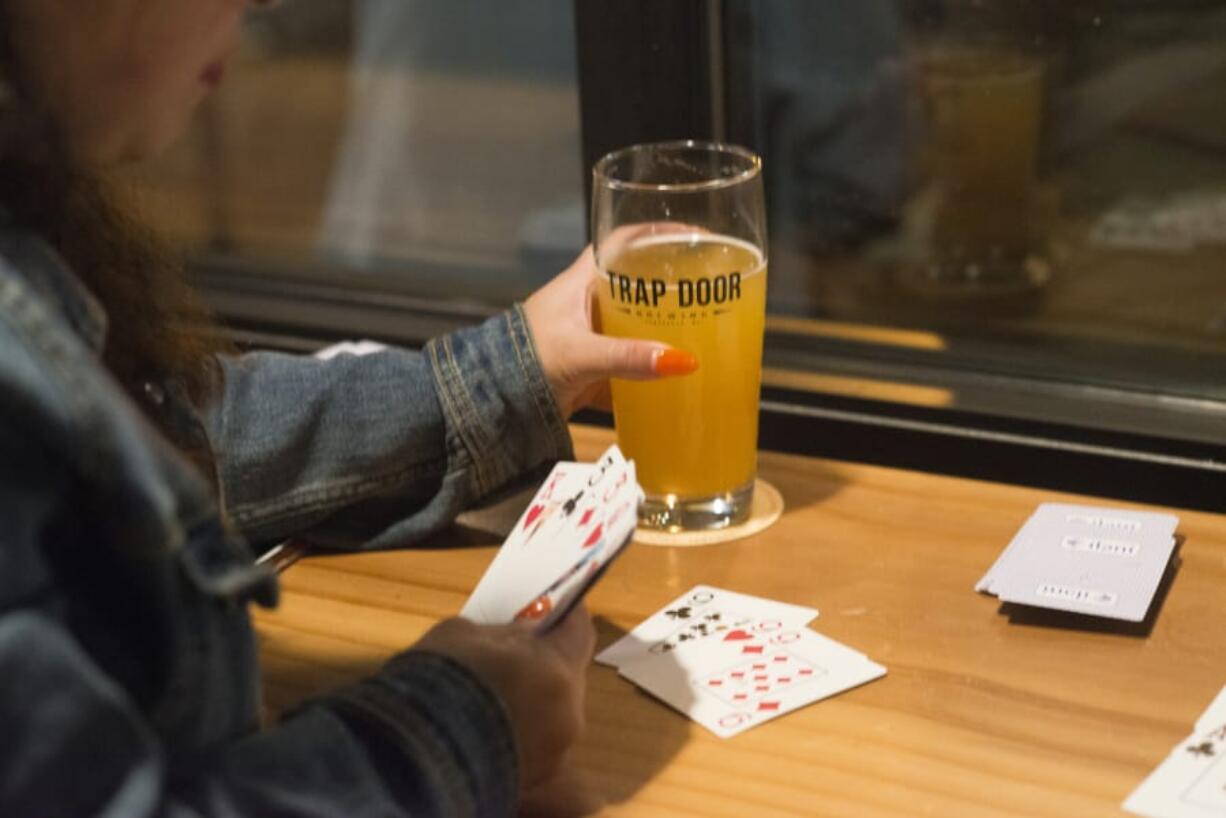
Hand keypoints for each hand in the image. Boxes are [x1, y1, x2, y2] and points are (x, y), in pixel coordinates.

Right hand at [413, 605, 596, 789]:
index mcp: (558, 670)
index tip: (559, 606)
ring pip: (551, 711)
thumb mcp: (465, 635)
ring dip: (531, 696)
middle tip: (518, 649)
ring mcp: (552, 751)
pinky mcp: (530, 776)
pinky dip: (518, 726)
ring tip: (496, 688)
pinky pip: (533, 740)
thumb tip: (525, 633)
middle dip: (546, 661)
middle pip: (568, 675)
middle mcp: (567, 714)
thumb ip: (504, 634)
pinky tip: (489, 719)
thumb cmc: (439, 680)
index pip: (579, 632)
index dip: (568, 616)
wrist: (411, 751)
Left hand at [523, 246, 697, 416]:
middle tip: (713, 285)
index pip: (623, 241)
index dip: (658, 233)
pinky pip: (633, 355)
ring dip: (668, 321)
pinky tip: (681, 368)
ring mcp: (594, 333)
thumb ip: (628, 357)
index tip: (695, 234)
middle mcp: (590, 302)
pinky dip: (655, 360)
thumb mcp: (581, 354)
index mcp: (582, 282)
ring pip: (640, 318)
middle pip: (640, 279)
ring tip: (709, 324)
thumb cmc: (524, 363)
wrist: (495, 402)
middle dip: (674, 280)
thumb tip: (681, 360)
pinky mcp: (595, 364)